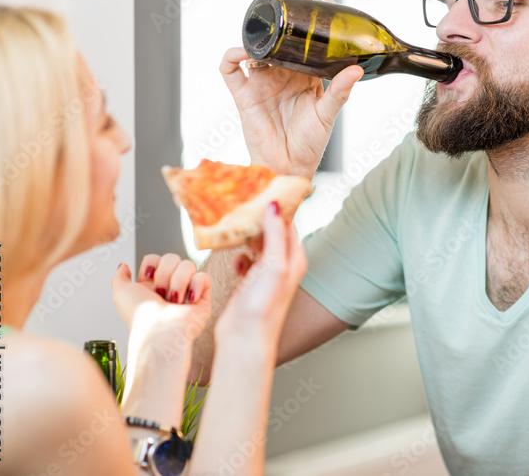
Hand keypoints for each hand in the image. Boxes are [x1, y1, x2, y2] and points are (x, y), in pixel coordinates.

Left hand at [111, 253, 211, 347]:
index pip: (155, 258)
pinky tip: (188, 300)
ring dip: (178, 282)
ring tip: (174, 301)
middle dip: (164, 275)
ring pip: (188, 265)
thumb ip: (120, 276)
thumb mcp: (121, 292)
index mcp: (150, 285)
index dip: (152, 264)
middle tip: (160, 294)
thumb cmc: (140, 316)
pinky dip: (195, 286)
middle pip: (172, 258)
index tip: (147, 278)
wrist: (159, 331)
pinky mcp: (202, 297)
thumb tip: (124, 265)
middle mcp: (169, 286)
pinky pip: (204, 277)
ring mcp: (187, 291)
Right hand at [215, 202, 306, 342]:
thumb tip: (275, 205)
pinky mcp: (250, 283)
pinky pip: (245, 260)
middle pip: (272, 232)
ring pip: (257, 245)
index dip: (275, 207)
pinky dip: (239, 255)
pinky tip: (234, 257)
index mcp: (295, 258)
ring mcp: (267, 274)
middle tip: (241, 203)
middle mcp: (283, 265)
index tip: (260, 190)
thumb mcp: (274, 265)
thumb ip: (275, 234)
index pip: (287, 223)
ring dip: (246, 236)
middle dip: (258, 219)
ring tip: (234, 225)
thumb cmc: (263, 307)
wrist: (244, 339)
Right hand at [220, 0, 363, 176]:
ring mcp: (260, 83)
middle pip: (278, 39)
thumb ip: (340, 91)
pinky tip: (243, 51)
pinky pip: (230, 71)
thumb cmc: (310, 143)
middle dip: (284, 18)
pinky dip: (232, 56)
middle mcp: (281, 75)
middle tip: (296, 0)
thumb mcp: (328, 114)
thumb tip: (356, 69)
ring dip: (258, 34)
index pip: (306, 44)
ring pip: (253, 49)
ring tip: (269, 24)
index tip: (325, 5)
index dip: (312, 24)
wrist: (288, 167)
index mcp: (304, 76)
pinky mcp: (243, 95)